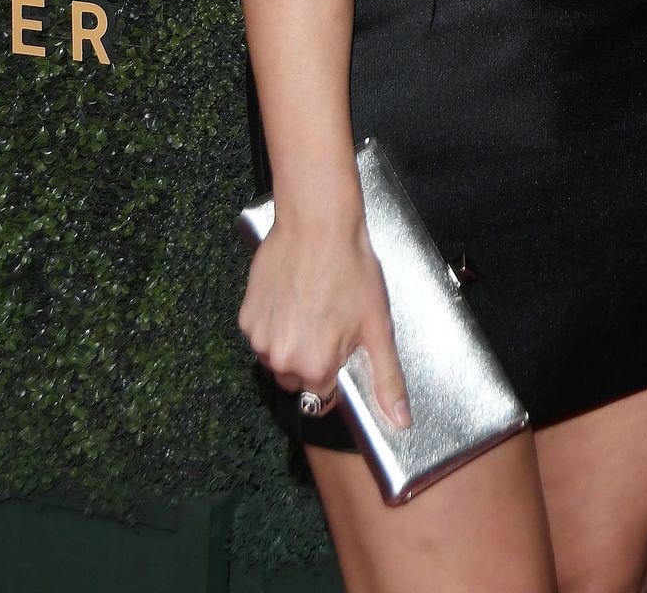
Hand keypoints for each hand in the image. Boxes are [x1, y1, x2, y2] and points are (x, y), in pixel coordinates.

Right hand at [239, 213, 411, 427]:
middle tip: (330, 321)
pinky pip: (262, 334)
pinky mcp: (246, 316)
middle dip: (313, 359)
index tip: (342, 348)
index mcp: (314, 368)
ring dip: (292, 342)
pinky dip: (275, 323)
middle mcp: (281, 360)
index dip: (336, 372)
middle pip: (297, 379)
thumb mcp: (378, 326)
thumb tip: (400, 422)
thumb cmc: (351, 269)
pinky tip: (293, 296)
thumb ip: (386, 379)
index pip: (323, 396)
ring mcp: (259, 338)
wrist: (318, 223)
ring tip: (312, 306)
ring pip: (277, 357)